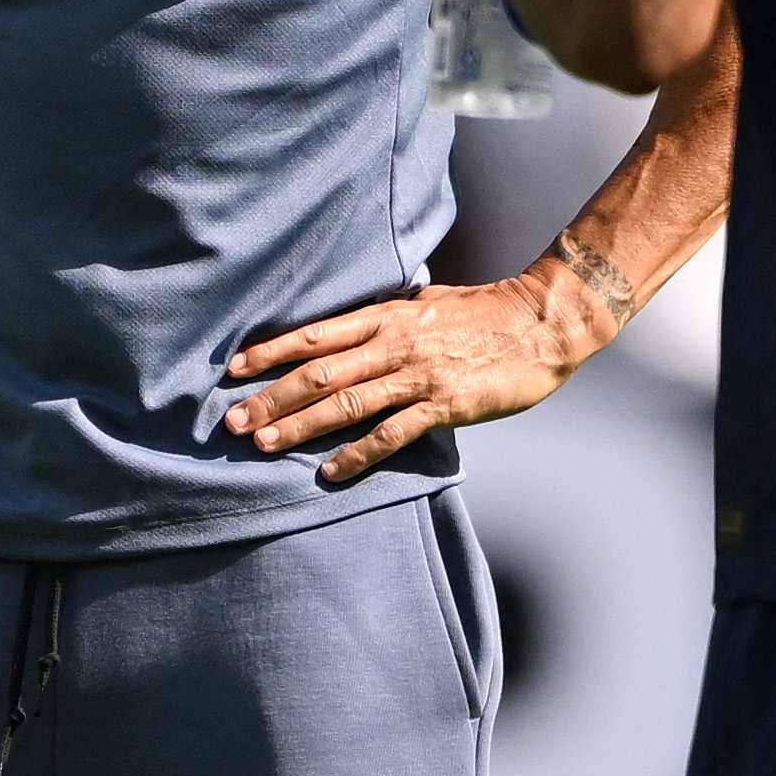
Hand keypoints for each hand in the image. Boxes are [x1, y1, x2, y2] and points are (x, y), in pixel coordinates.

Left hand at [224, 256, 626, 486]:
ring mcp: (418, 375)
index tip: (235, 370)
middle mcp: (394, 343)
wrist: (543, 321)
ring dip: (300, 426)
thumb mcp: (429, 302)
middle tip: (232, 423)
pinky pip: (391, 434)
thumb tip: (355, 326)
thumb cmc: (486, 312)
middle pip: (319, 373)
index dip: (272, 352)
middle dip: (271, 398)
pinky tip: (329, 473)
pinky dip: (357, 455)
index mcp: (388, 316)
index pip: (316, 335)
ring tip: (263, 445)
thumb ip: (390, 317)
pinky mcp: (444, 404)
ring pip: (346, 403)